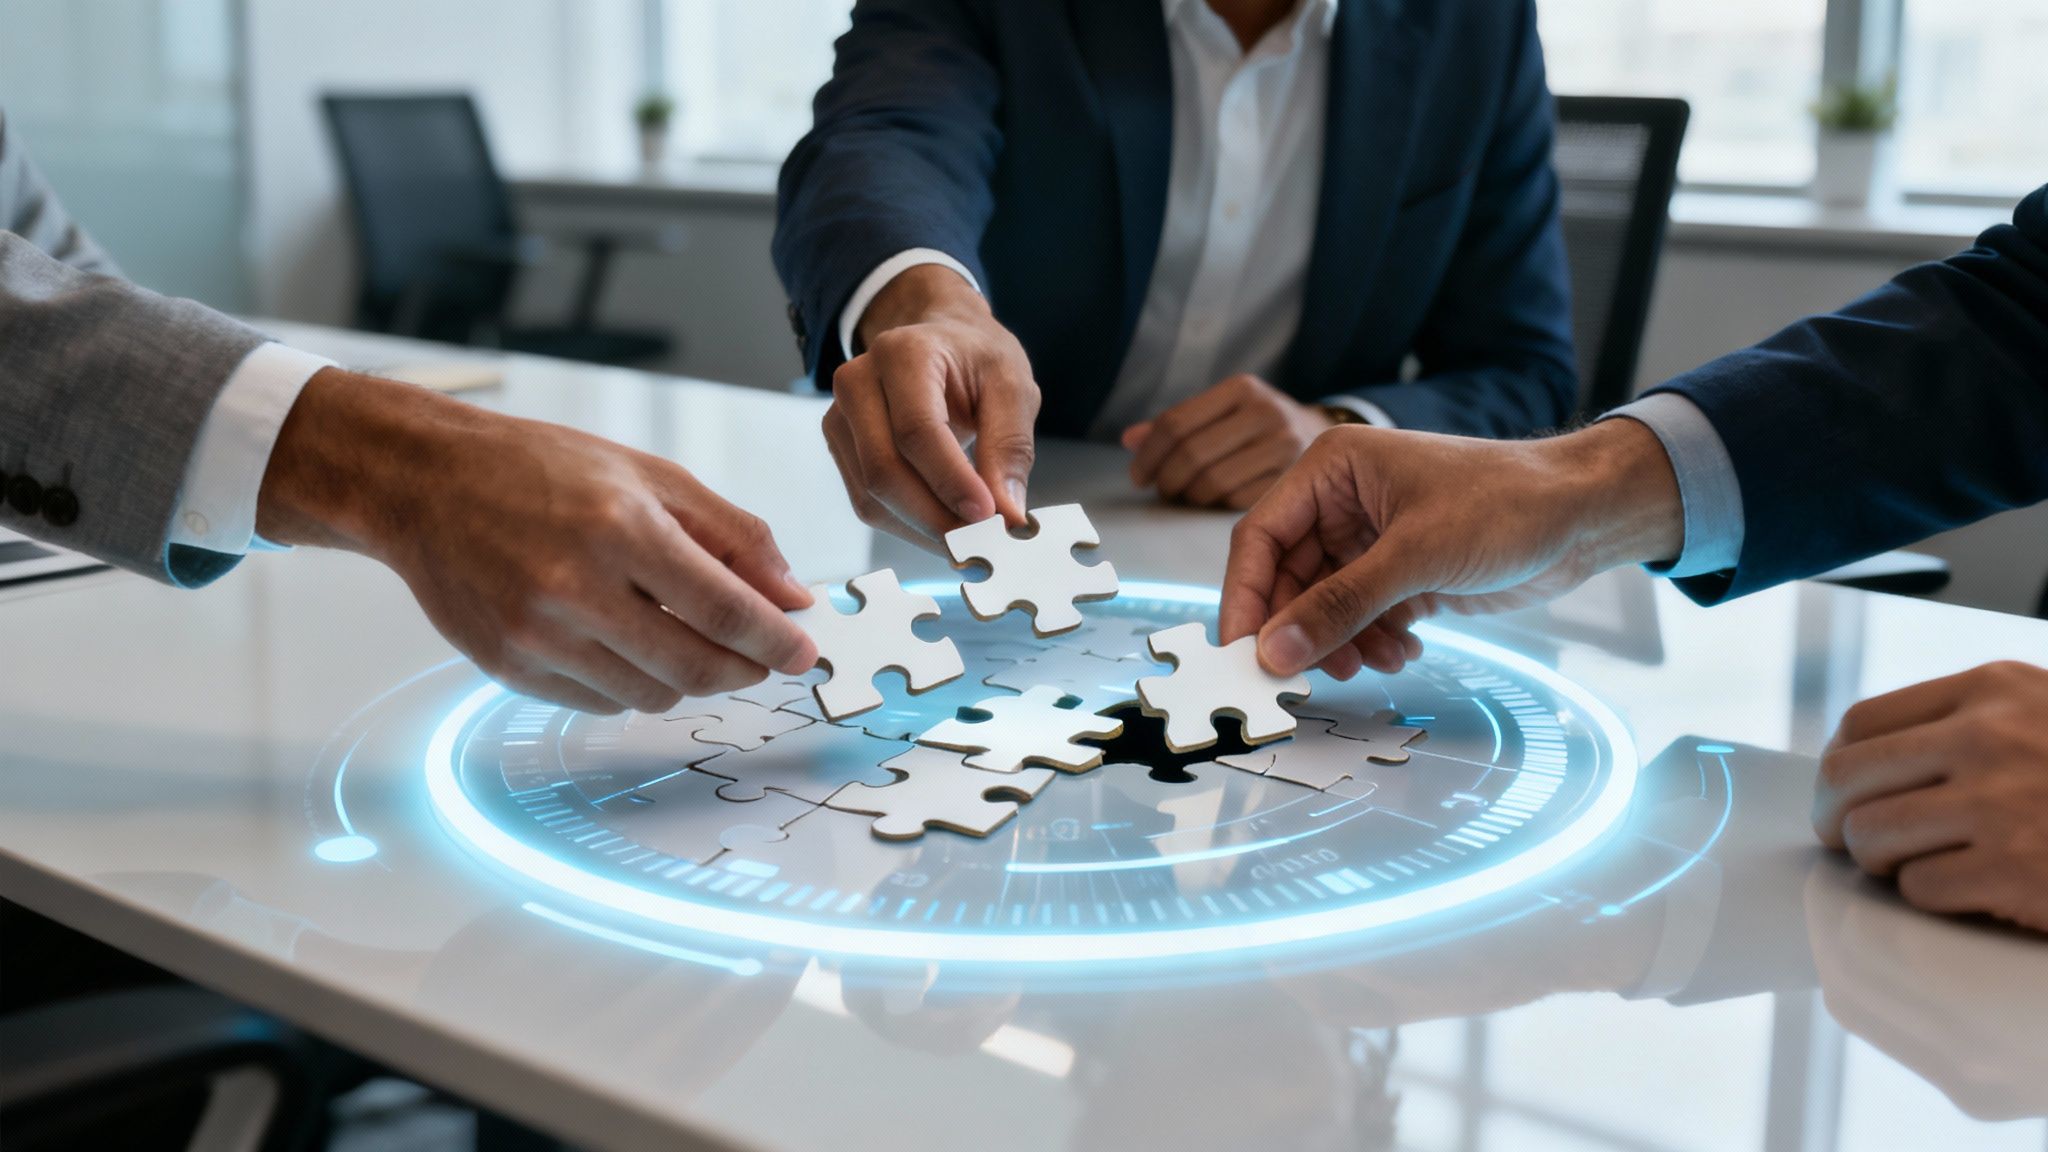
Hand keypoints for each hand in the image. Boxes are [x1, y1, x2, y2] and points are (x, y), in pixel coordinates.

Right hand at [258, 369, 817, 713]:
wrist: (424, 483)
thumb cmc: (539, 469)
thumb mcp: (650, 476)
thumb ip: (732, 535)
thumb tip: (793, 596)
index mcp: (620, 527)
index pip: (725, 608)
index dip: (776, 640)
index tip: (804, 651)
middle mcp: (575, 587)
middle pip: (695, 666)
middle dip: (744, 669)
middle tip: (763, 658)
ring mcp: (536, 635)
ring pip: (651, 694)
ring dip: (689, 678)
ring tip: (690, 638)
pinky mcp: (508, 667)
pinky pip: (600, 701)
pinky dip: (633, 683)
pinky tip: (628, 643)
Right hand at [823, 265, 1037, 546]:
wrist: (939, 342)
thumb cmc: (976, 360)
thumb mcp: (1012, 387)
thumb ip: (1010, 448)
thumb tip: (1007, 515)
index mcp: (902, 354)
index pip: (917, 431)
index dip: (951, 481)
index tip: (990, 518)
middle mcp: (858, 382)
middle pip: (884, 469)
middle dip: (936, 517)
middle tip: (983, 544)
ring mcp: (840, 417)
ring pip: (872, 495)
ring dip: (923, 530)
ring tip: (970, 542)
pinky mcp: (841, 448)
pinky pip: (868, 501)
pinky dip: (908, 526)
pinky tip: (944, 531)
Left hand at [1122, 374, 1332, 508]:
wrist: (1320, 434)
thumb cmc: (1258, 423)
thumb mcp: (1223, 410)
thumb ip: (1178, 424)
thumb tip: (1130, 440)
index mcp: (1242, 389)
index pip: (1176, 424)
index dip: (1149, 455)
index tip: (1138, 476)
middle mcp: (1266, 413)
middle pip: (1192, 455)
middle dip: (1166, 479)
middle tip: (1160, 490)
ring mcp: (1283, 448)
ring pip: (1211, 483)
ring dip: (1188, 496)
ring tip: (1184, 495)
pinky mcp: (1292, 480)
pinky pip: (1235, 502)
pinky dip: (1214, 506)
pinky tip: (1212, 501)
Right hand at [1219, 419, 1684, 678]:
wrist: (1584, 515)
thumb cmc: (1508, 501)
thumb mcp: (1416, 555)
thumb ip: (1340, 605)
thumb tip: (1275, 651)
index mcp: (1332, 470)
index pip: (1261, 537)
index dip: (1246, 598)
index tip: (1242, 653)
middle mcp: (1342, 503)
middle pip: (1288, 579)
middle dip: (1301, 630)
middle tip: (1305, 677)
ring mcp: (1371, 541)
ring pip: (1324, 606)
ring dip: (1342, 643)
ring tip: (1375, 663)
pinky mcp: (1400, 574)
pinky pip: (1361, 618)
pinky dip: (1373, 643)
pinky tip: (1405, 651)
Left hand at [1812, 661, 2047, 933]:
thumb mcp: (2042, 714)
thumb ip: (1967, 721)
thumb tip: (1862, 757)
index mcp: (1991, 690)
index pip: (1862, 724)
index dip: (1840, 768)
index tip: (1843, 795)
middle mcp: (1988, 738)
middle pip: (1847, 779)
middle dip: (1836, 817)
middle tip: (1848, 841)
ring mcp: (2001, 805)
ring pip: (1872, 836)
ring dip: (1881, 862)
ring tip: (1915, 865)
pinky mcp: (2014, 871)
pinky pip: (1919, 888)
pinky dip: (1931, 896)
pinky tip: (1970, 889)